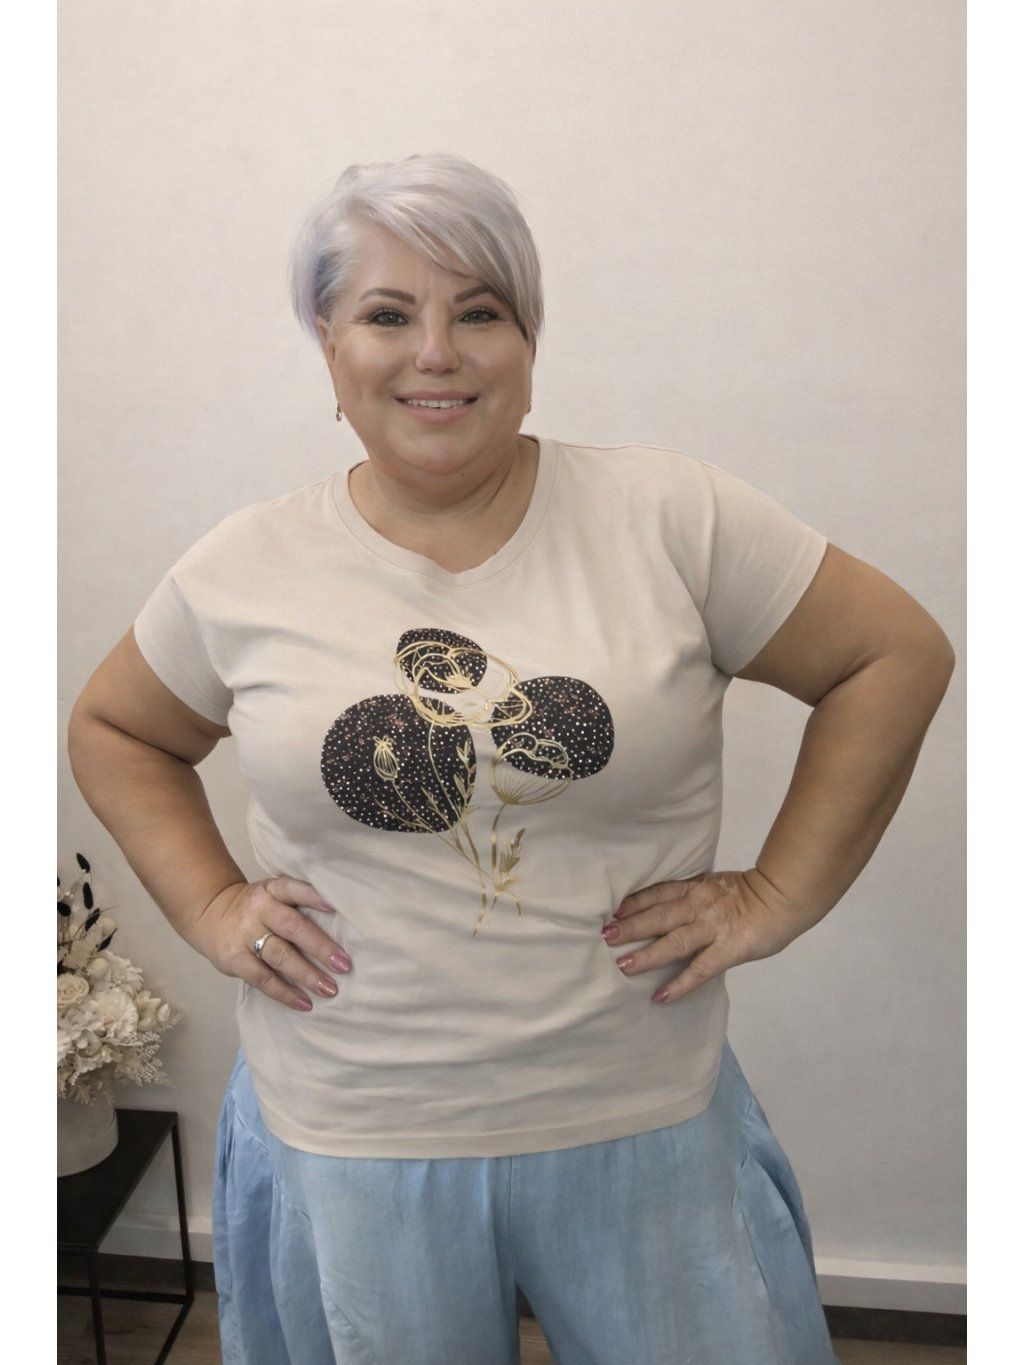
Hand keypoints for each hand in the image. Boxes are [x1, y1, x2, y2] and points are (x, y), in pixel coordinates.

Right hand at [193, 877, 352, 1012]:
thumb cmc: (257, 909)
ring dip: (307, 974)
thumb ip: (297, 904)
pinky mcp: (235, 959)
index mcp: (272, 890)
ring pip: (280, 956)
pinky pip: (263, 979)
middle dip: (321, 947)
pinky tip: (305, 1003)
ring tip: (329, 989)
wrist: (210, 915)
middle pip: (293, 927)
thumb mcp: (272, 895)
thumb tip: (342, 928)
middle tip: (344, 965)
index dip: (313, 896)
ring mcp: (245, 935)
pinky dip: (285, 993)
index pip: (293, 889)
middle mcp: (259, 910)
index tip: (334, 907)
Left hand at [603, 869, 808, 1004]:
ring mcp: (713, 928)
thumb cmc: (751, 894)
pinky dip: (679, 984)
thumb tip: (665, 907)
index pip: (658, 893)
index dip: (634, 902)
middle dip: (631, 927)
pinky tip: (661, 996)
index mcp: (695, 888)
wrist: (784, 898)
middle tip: (606, 936)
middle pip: (658, 915)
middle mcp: (699, 905)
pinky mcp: (728, 949)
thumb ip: (692, 896)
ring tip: (623, 966)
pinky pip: (699, 969)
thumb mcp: (715, 886)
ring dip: (647, 954)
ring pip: (674, 941)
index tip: (612, 911)